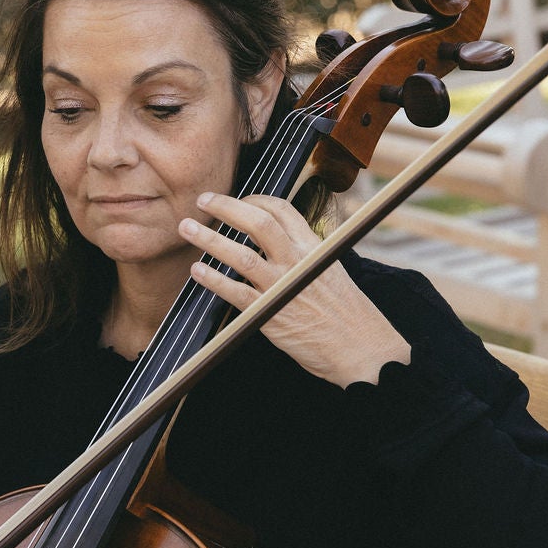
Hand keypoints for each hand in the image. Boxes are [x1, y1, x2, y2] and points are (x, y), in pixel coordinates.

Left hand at [179, 191, 411, 386]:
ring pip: (240, 254)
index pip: (281, 210)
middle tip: (203, 200)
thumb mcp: (330, 269)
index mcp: (313, 247)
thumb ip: (305, 253)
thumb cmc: (346, 312)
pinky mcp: (269, 313)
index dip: (254, 199)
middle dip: (226, 207)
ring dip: (209, 239)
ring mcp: (282, 286)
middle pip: (258, 222)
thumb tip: (280, 242)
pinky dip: (213, 280)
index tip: (236, 199)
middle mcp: (297, 261)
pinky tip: (197, 271)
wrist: (360, 348)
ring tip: (187, 228)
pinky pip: (234, 292)